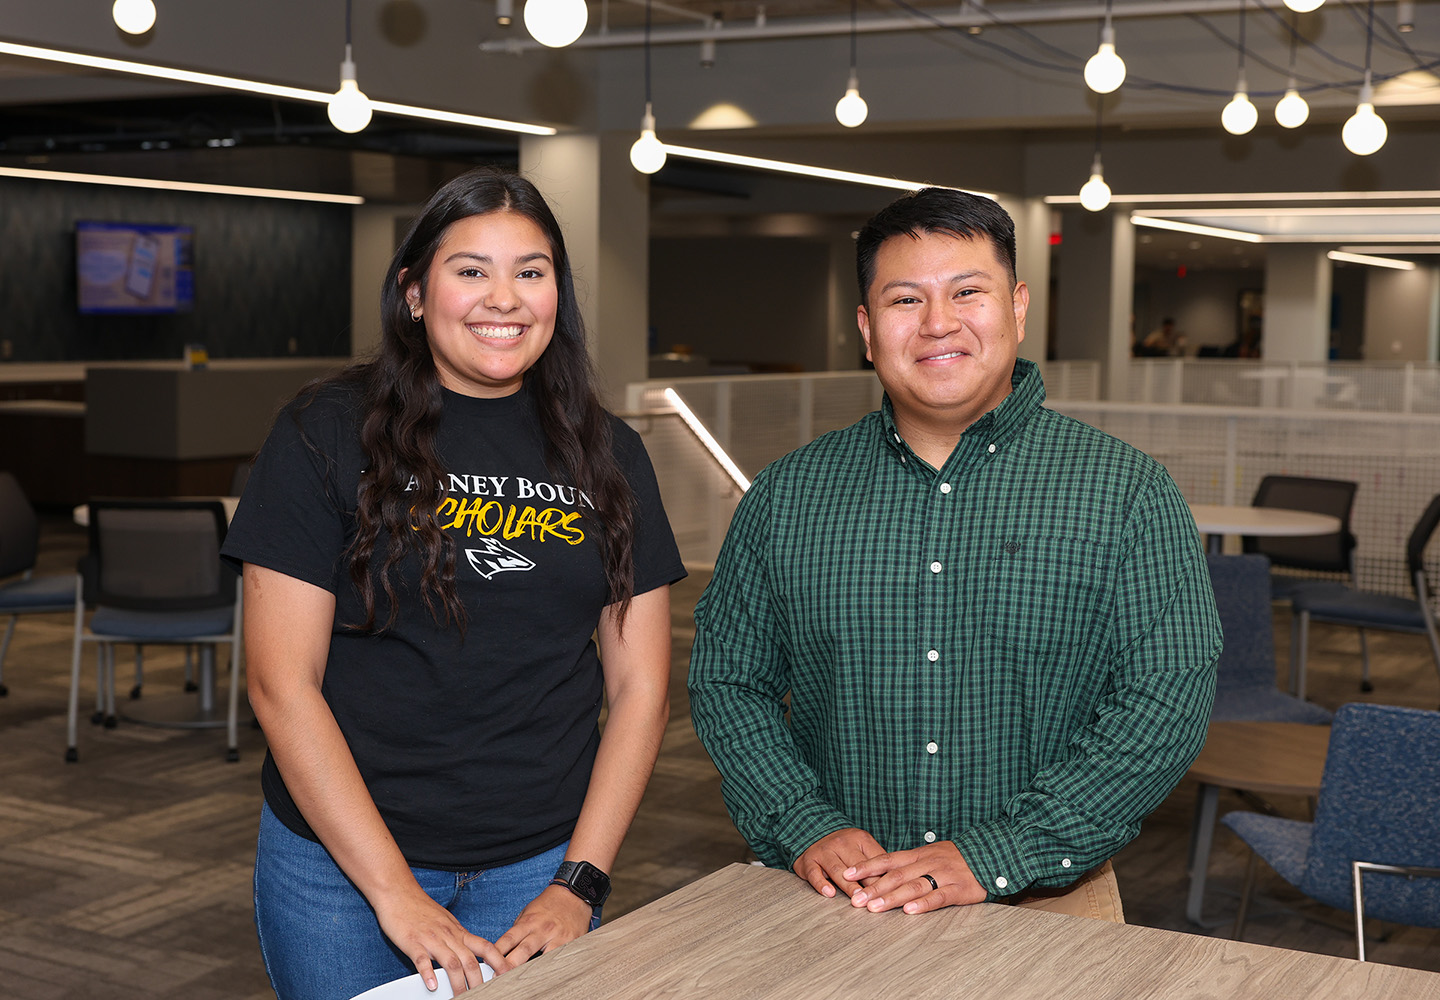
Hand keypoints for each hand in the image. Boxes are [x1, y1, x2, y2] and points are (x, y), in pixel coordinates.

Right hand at [373, 887, 506, 993]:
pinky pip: (422, 960)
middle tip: (484, 994)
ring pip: (451, 963)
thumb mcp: (447, 922)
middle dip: (478, 981)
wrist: (399, 893)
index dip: (499, 962)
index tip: (506, 975)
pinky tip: (432, 985)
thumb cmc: (421, 908)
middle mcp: (448, 935)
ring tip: (460, 997)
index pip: (486, 947)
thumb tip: (470, 953)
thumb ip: (458, 938)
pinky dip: (428, 973)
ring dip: (457, 983)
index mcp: (458, 932)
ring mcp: (431, 939)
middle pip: (470, 960)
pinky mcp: (412, 942)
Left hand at [492, 884, 593, 970]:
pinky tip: (543, 977)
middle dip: (509, 966)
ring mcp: (557, 937)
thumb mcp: (529, 911)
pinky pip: (558, 959)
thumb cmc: (548, 904)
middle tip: (498, 977)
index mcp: (529, 921)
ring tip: (518, 982)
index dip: (496, 952)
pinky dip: (550, 967)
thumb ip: (518, 929)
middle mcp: (542, 930)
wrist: (573, 895)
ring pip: (542, 958)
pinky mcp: (570, 943)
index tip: (487, 964)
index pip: (509, 939)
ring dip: (529, 970)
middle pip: (523, 952)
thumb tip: (504, 948)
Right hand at [793, 828, 885, 898]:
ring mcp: (824, 851)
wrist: (813, 834)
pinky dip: (821, 884)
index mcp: (859, 838)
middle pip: (857, 865)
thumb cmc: (844, 847)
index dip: (884, 877)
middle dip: (868, 883)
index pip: (875, 859)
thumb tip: (899, 880)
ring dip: (848, 885)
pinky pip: (814, 873)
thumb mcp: (862, 846)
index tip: (892, 892)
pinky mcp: (809, 861)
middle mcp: (841, 842)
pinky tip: (829, 893)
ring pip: (837, 870)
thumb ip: (878, 861)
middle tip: (877, 899)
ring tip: (856, 898)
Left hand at [843, 841, 986, 914]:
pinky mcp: (959, 889)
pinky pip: (939, 896)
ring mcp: (943, 875)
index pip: (887, 859)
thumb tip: (881, 873)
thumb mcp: (930, 854)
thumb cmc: (956, 857)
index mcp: (918, 854)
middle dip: (873, 887)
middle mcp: (928, 862)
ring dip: (892, 898)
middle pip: (896, 875)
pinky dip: (923, 904)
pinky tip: (909, 911)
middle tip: (855, 900)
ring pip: (913, 886)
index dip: (866, 866)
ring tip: (874, 908)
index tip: (846, 873)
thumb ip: (909, 864)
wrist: (991, 852)